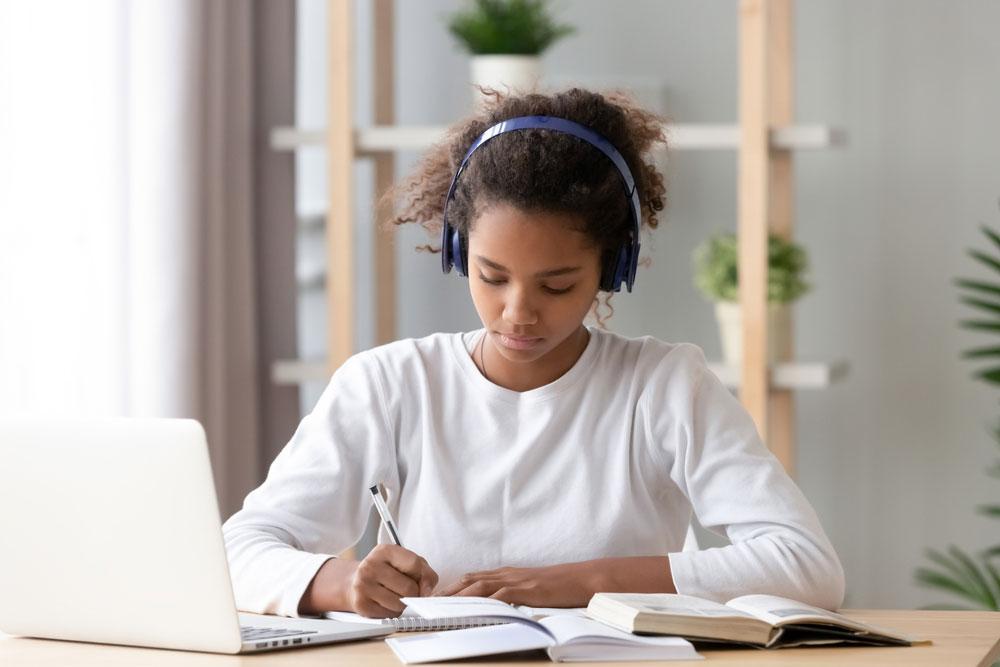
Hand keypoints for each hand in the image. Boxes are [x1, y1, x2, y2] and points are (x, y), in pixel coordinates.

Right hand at [348, 544, 438, 616]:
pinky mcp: (361, 605)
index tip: (423, 582)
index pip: (414, 564)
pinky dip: (393, 612)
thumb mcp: (404, 562)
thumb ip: (423, 571)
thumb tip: (428, 591)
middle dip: (413, 593)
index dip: (424, 577)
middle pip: (409, 588)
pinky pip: (390, 615)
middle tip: (406, 590)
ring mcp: (363, 586)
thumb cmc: (385, 571)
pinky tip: (385, 603)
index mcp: (384, 551)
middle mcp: (371, 566)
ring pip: (400, 604)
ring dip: (403, 604)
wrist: (354, 582)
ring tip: (394, 595)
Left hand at [437, 563, 597, 607]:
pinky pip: (501, 595)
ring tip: (442, 606)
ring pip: (480, 586)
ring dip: (459, 596)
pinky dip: (486, 602)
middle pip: (470, 579)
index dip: (453, 586)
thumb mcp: (530, 588)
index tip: (435, 597)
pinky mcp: (527, 590)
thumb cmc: (558, 586)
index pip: (472, 577)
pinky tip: (474, 609)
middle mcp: (507, 574)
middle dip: (448, 591)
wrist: (581, 578)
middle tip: (429, 603)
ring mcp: (516, 581)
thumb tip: (496, 606)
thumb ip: (512, 594)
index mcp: (507, 574)